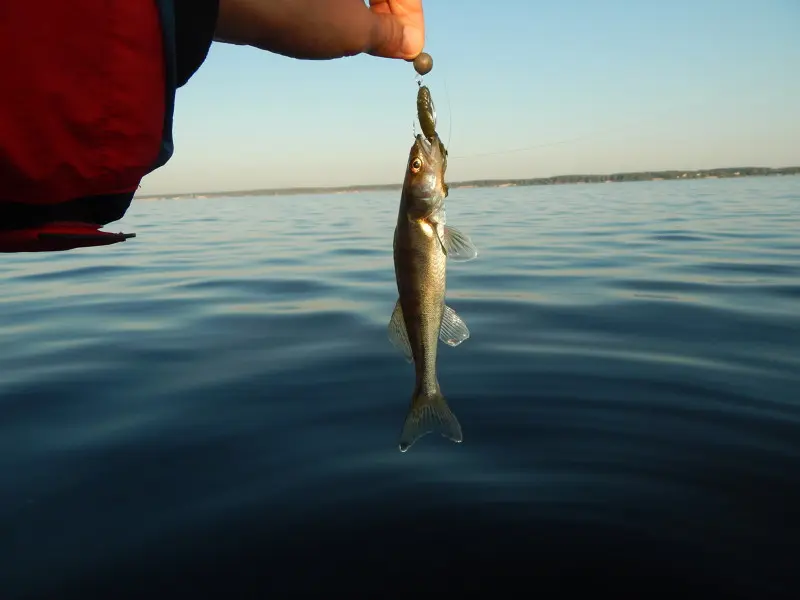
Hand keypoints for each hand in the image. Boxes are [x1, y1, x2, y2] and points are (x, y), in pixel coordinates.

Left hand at [215, 0, 424, 59]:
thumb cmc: (297, 8)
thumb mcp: (354, 30)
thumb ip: (388, 34)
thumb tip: (406, 42)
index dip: (411, 17)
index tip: (410, 49)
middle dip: (387, 12)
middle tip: (386, 47)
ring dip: (362, 9)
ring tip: (352, 38)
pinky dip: (334, 3)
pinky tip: (324, 23)